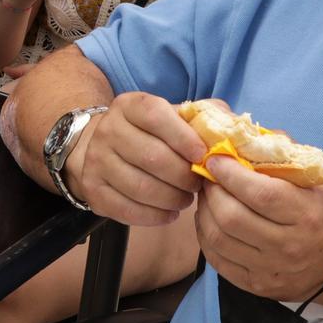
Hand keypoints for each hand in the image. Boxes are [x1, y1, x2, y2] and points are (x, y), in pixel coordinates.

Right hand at [64, 92, 203, 226]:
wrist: (102, 148)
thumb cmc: (151, 134)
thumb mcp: (172, 116)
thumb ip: (203, 117)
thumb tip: (230, 129)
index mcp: (130, 106)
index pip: (156, 116)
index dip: (183, 137)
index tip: (202, 156)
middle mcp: (108, 130)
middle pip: (151, 156)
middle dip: (183, 176)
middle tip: (197, 185)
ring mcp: (96, 160)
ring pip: (140, 187)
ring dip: (171, 199)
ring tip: (185, 200)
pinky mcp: (92, 189)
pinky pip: (127, 209)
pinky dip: (154, 216)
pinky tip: (169, 213)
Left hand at [196, 155, 322, 303]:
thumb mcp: (316, 181)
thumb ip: (282, 154)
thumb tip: (243, 134)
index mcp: (306, 214)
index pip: (259, 193)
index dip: (230, 174)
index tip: (215, 159)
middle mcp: (289, 245)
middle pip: (231, 217)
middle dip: (211, 191)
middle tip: (207, 177)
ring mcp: (270, 270)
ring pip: (218, 240)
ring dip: (204, 212)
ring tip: (207, 197)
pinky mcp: (256, 286)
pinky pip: (217, 261)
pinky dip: (205, 237)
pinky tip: (209, 221)